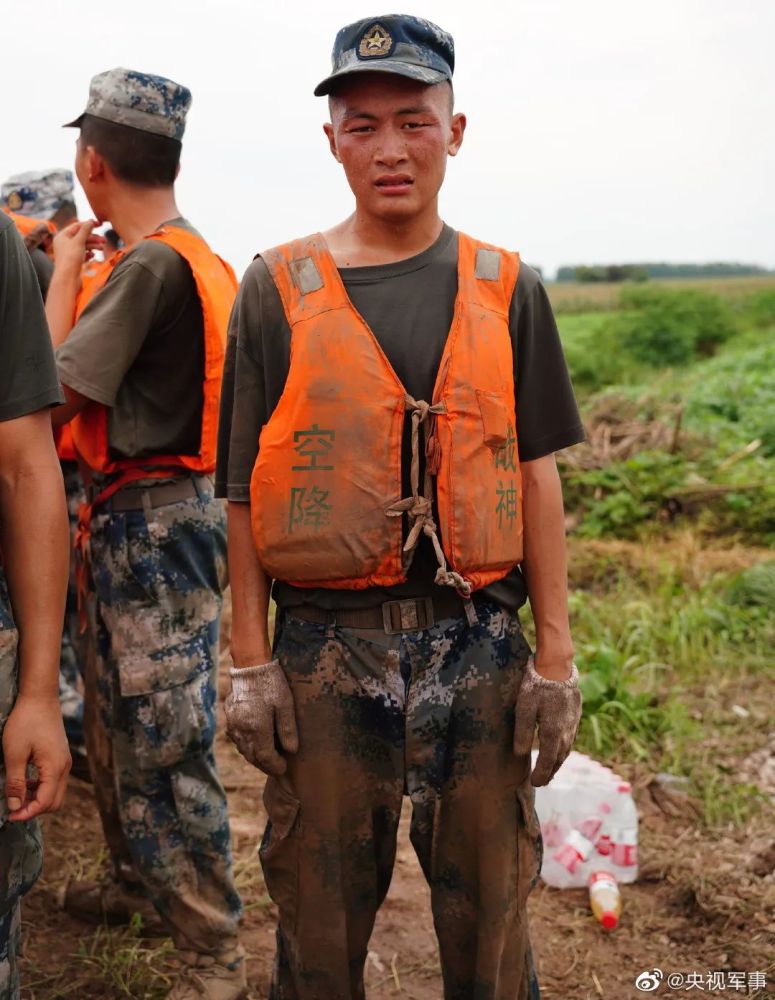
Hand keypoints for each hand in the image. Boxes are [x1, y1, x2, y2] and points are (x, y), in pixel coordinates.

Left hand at [3, 694, 70, 820]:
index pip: (44, 802)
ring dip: (38, 799)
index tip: (9, 816)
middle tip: (13, 807)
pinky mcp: (61, 756)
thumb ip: (15, 782)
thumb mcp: (14, 754)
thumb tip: (14, 807)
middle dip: (34, 809)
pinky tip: (26, 780)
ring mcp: (65, 761)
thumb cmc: (26, 722)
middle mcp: (64, 767)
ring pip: (56, 793)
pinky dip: (42, 788)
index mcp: (55, 767)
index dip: (26, 814)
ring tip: (17, 793)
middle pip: (55, 802)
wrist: (40, 697)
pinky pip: (55, 781)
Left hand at [52, 220, 104, 270]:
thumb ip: (86, 230)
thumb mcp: (79, 241)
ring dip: (93, 246)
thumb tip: (91, 221)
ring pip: (83, 246)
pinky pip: (83, 254)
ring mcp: (68, 253)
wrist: (67, 279)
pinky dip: (89, 254)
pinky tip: (93, 256)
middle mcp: (64, 243)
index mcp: (62, 236)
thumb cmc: (70, 259)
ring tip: (102, 248)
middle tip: (104, 240)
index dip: (88, 224)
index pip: (77, 226)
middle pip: (81, 236)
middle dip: (93, 238)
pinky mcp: (73, 262)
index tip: (100, 224)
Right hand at [225, 659, 297, 775]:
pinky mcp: (229, 719)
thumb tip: (292, 750)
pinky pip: (238, 740)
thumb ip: (288, 729)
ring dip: (256, 757)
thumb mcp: (286, 704)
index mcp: (257, 729)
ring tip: (268, 758)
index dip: (275, 766)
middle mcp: (242, 731)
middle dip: (266, 765)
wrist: (249, 666)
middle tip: (277, 767)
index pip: (265, 757)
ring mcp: (233, 725)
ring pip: (244, 750)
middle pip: (253, 757)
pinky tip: (256, 743)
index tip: (284, 768)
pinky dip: (248, 746)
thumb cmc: (271, 683)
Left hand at [513, 655, 581, 785]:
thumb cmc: (537, 686)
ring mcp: (573, 723)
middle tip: (542, 782)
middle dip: (551, 771)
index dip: (542, 774)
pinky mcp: (576, 713)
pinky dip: (564, 747)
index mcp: (553, 733)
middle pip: (560, 758)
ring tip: (551, 769)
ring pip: (567, 748)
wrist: (558, 666)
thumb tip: (520, 753)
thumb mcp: (524, 708)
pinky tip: (560, 747)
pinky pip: (571, 737)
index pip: (548, 761)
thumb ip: (522, 732)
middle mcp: (567, 731)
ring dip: (559, 761)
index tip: (535, 783)